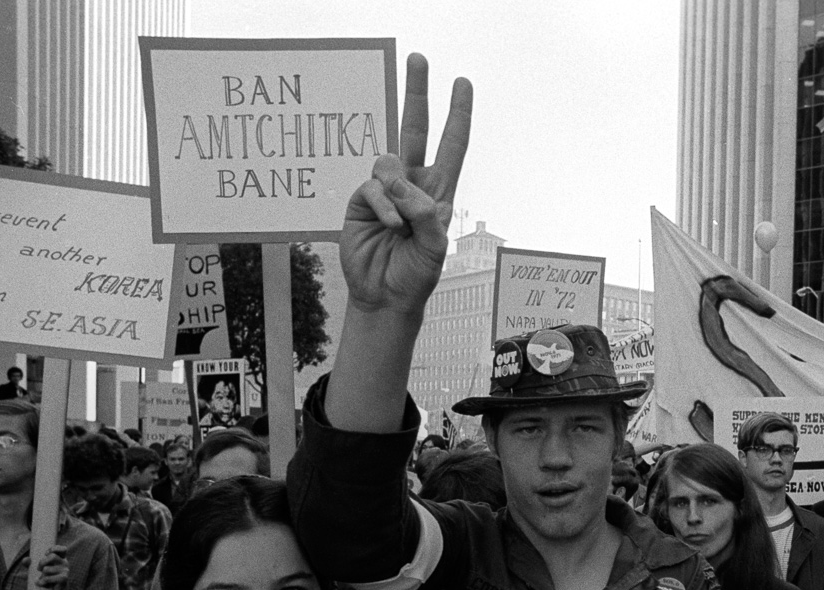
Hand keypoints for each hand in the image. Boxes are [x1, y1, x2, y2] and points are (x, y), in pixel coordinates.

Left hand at [33, 545, 70, 589]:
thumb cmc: (48, 581)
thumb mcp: (39, 571)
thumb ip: (30, 564)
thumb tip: (25, 559)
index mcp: (61, 559)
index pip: (62, 549)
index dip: (54, 549)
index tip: (45, 554)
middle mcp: (65, 563)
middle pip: (52, 556)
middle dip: (42, 562)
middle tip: (38, 569)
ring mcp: (66, 571)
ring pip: (47, 569)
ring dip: (41, 575)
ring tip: (42, 579)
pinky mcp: (64, 579)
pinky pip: (48, 578)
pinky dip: (42, 582)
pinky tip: (41, 584)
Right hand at [340, 54, 472, 314]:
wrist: (385, 297)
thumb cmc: (416, 275)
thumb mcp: (434, 247)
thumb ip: (423, 213)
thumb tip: (399, 181)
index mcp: (438, 191)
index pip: (451, 146)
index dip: (458, 115)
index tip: (462, 83)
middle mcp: (412, 184)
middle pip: (416, 129)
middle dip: (417, 93)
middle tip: (418, 58)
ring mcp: (386, 191)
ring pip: (390, 162)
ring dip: (398, 191)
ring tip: (400, 225)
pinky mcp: (361, 200)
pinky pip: (374, 187)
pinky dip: (384, 206)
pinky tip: (388, 226)